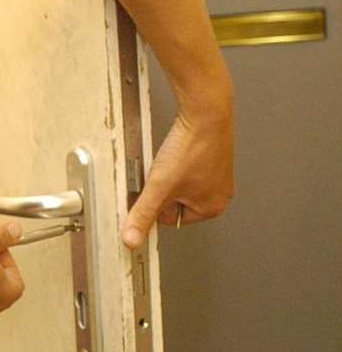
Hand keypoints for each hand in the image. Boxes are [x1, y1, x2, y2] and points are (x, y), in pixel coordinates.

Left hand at [122, 106, 234, 247]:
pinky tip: (175, 150)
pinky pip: (185, 165)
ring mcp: (217, 175)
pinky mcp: (211, 158)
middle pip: (172, 200)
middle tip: (164, 169)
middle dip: (162, 186)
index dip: (154, 201)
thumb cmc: (192, 147)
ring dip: (168, 172)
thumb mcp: (159, 186)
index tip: (153, 187)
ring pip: (177, 182)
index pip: (167, 217)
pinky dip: (176, 159)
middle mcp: (218, 194)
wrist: (206, 113)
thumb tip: (132, 238)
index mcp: (210, 209)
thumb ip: (143, 214)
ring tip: (171, 158)